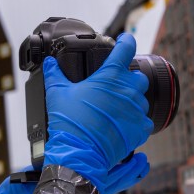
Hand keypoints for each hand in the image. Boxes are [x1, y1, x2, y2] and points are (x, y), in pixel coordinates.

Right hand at [42, 33, 153, 193]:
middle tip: (114, 88)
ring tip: (114, 110)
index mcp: (110, 75)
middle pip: (137, 76)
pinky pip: (143, 120)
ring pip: (141, 98)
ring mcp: (137, 109)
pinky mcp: (141, 128)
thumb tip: (49, 63)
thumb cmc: (69, 123)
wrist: (80, 153)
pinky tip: (121, 125)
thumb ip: (55, 75)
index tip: (125, 40)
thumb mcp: (57, 94)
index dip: (127, 41)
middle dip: (128, 79)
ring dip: (131, 101)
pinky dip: (134, 121)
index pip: (126, 48)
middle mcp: (128, 89)